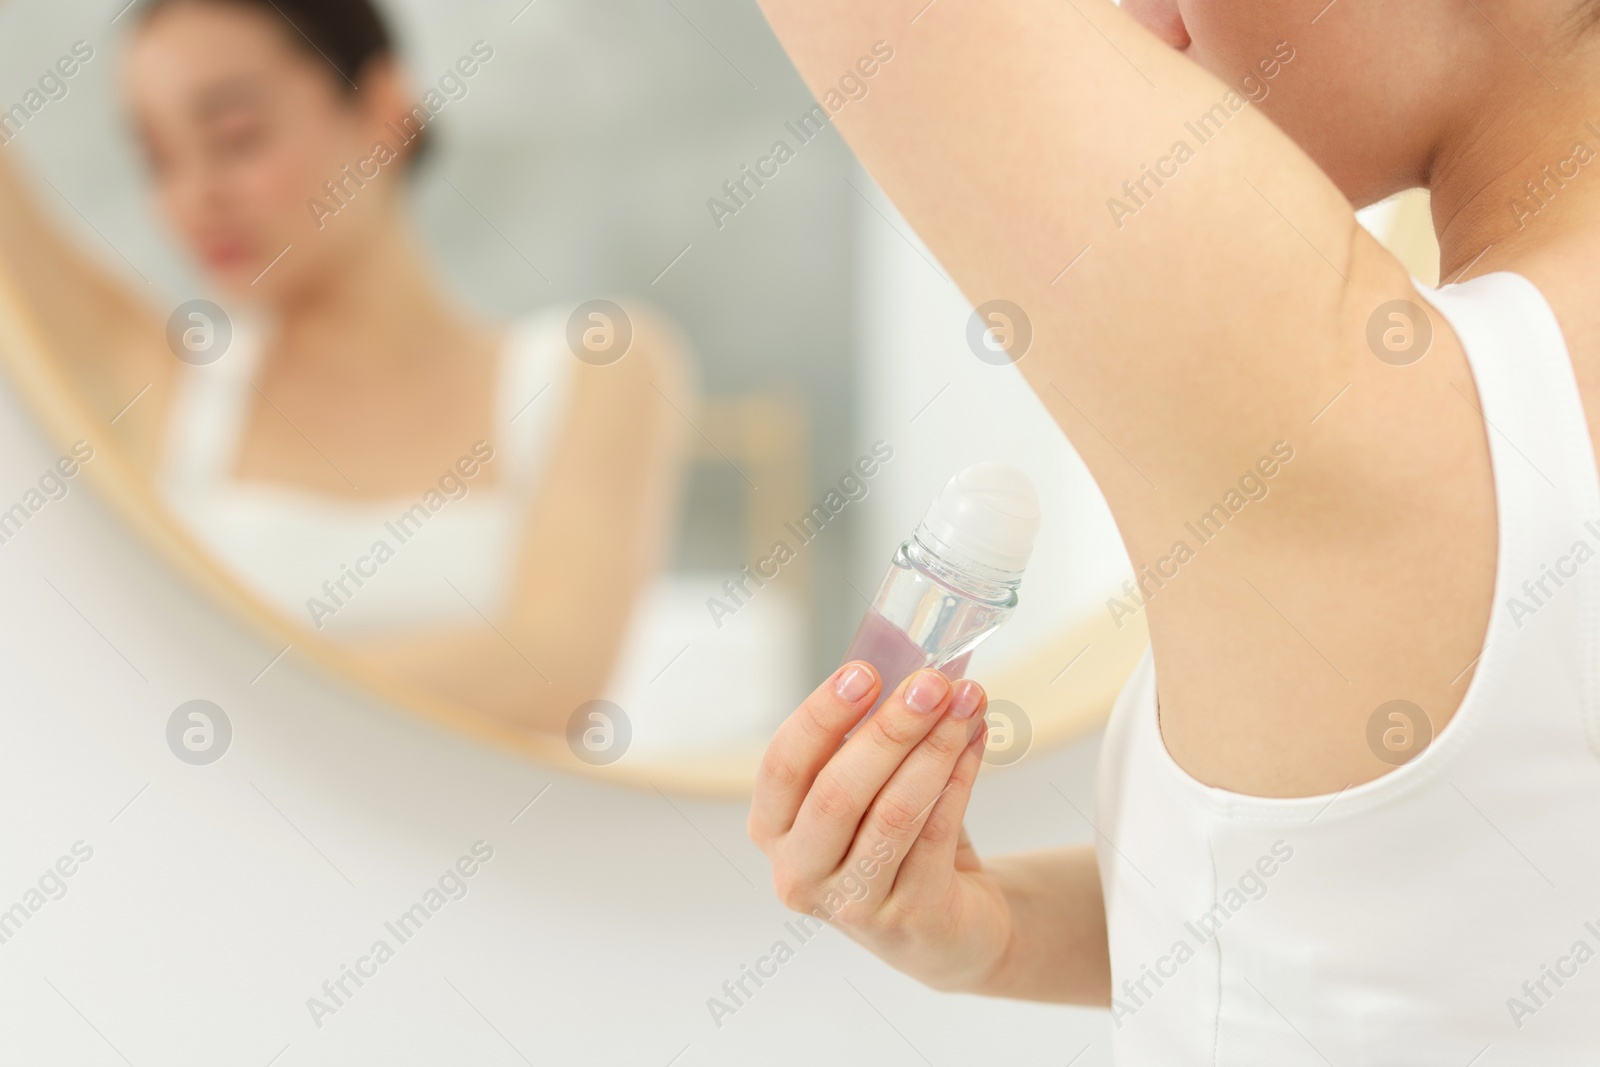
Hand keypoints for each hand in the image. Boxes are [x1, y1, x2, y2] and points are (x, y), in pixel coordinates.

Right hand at [747, 663, 1012, 992]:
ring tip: (966, 702)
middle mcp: (799, 873)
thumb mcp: (866, 792)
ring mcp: (851, 905)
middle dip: (889, 729)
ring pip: (893, 814)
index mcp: (773, 830)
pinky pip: (936, 836)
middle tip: (932, 682)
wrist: (947, 927)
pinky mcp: (908, 919)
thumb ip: (871, 740)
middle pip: (838, 792)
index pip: (783, 766)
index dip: (821, 715)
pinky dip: (960, 779)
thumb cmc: (895, 842)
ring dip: (935, 748)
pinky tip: (975, 740)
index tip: (864, 672)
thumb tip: (915, 670)